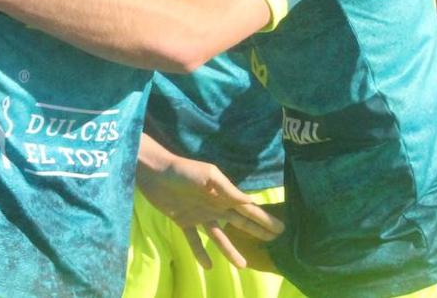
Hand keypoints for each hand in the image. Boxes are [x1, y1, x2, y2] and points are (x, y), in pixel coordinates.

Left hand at [137, 153, 283, 269]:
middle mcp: (215, 206)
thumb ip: (228, 190)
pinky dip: (200, 253)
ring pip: (219, 236)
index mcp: (224, 194)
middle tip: (274, 242)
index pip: (248, 209)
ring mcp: (200, 215)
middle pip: (240, 222)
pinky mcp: (183, 221)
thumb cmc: (184, 171)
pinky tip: (208, 266)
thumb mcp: (209, 176)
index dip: (264, 219)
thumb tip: (250, 202)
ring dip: (230, 250)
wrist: (155, 172)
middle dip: (257, 231)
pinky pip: (194, 241)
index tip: (282, 228)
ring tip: (243, 266)